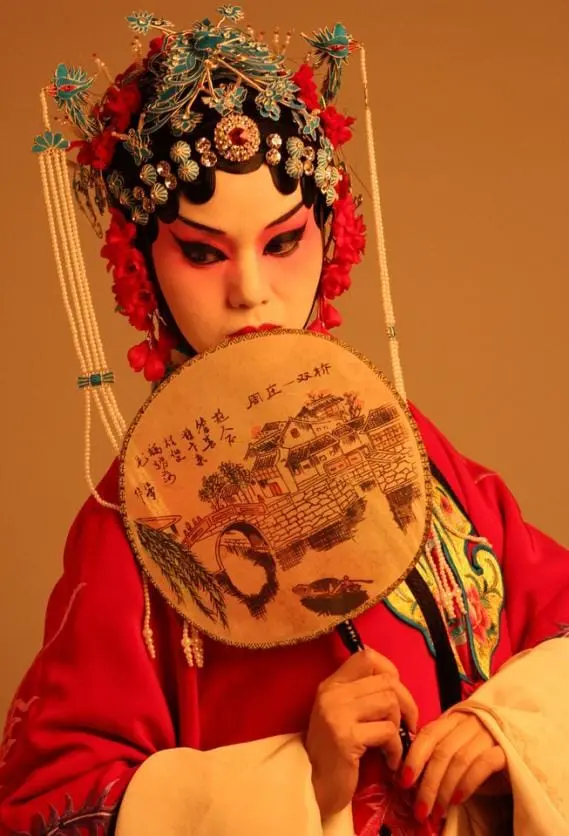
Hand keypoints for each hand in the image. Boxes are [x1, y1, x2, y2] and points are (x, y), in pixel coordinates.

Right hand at [306, 649, 418, 820]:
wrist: (313, 788)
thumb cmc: (334, 753)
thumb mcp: (343, 715)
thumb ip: (362, 696)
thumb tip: (397, 684)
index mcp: (331, 684)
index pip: (366, 656)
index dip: (389, 669)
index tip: (397, 694)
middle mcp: (332, 693)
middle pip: (386, 681)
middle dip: (406, 703)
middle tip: (407, 726)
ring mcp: (337, 714)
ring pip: (389, 702)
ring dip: (399, 726)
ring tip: (394, 744)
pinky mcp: (346, 737)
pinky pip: (388, 731)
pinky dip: (397, 748)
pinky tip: (390, 761)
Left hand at [400, 711, 508, 825]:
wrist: (522, 746)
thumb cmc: (482, 751)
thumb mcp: (457, 747)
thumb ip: (438, 756)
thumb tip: (412, 783)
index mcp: (452, 719)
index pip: (428, 735)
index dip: (414, 758)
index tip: (403, 782)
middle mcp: (469, 722)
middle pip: (441, 752)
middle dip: (427, 784)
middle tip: (419, 809)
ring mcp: (488, 733)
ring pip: (459, 760)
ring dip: (444, 790)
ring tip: (437, 811)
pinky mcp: (506, 749)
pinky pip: (482, 765)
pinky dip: (466, 783)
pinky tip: (457, 799)